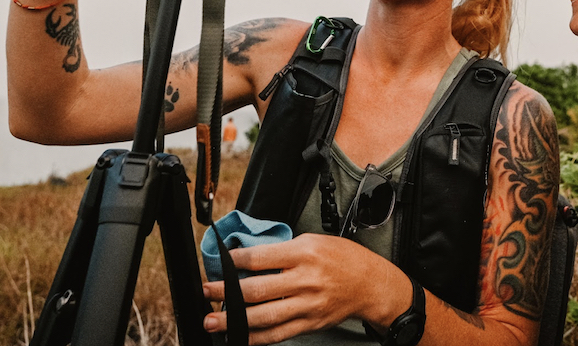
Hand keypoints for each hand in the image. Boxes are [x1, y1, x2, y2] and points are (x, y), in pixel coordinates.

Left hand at [202, 235, 408, 345]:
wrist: (370, 283)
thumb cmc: (343, 258)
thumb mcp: (314, 241)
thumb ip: (284, 250)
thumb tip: (250, 258)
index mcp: (304, 253)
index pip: (260, 257)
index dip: (234, 261)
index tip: (220, 261)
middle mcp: (304, 280)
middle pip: (257, 289)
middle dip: (226, 291)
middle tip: (208, 290)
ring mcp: (307, 305)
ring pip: (263, 316)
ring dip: (233, 320)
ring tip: (212, 320)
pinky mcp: (309, 324)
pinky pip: (277, 334)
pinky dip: (255, 337)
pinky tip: (238, 336)